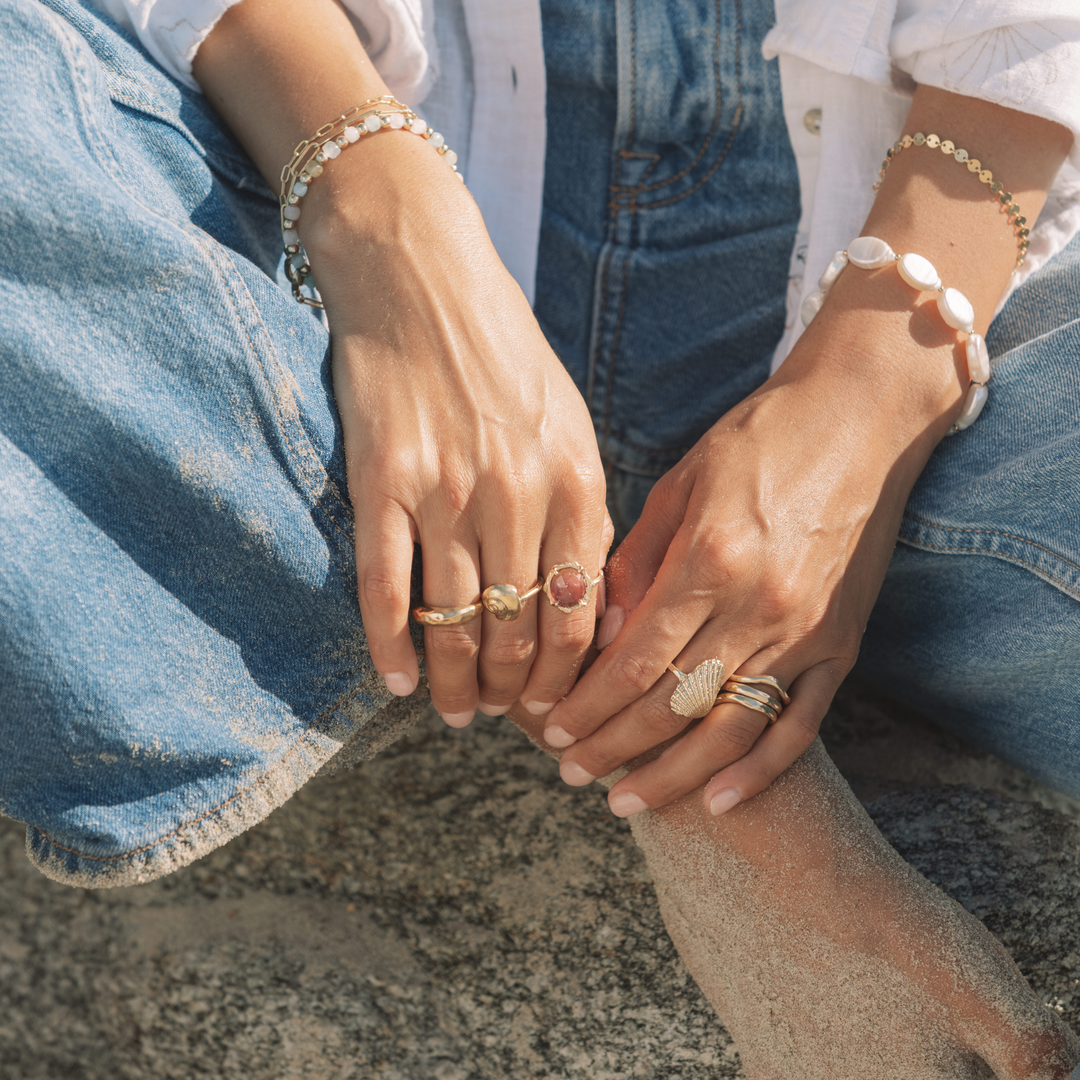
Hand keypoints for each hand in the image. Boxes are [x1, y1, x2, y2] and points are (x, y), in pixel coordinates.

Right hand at [304, 133, 609, 723]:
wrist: (422, 274)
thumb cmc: (504, 352)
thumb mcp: (570, 423)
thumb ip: (583, 508)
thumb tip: (585, 601)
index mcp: (575, 479)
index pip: (582, 612)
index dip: (571, 676)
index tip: (559, 707)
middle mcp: (516, 492)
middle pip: (520, 630)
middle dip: (517, 694)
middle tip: (506, 718)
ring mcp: (445, 490)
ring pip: (456, 622)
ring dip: (458, 685)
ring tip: (457, 712)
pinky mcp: (381, 482)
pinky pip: (387, 589)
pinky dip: (391, 649)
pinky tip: (399, 683)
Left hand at [542, 274, 967, 815]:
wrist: (860, 416)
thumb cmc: (758, 439)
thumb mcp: (680, 484)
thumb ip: (637, 564)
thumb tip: (601, 635)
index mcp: (711, 559)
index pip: (635, 661)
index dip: (588, 705)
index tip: (551, 731)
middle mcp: (760, 605)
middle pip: (673, 704)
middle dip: (612, 746)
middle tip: (570, 771)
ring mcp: (807, 631)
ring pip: (729, 729)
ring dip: (672, 774)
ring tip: (626, 801)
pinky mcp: (843, 644)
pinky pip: (800, 725)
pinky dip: (759, 771)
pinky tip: (716, 801)